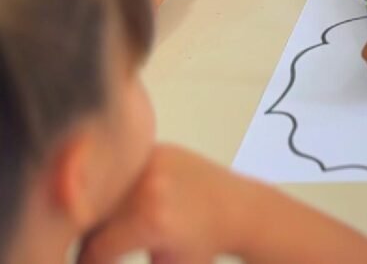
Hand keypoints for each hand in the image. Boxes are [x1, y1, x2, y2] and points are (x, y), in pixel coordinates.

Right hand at [78, 145, 244, 263]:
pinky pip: (119, 169)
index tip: (91, 263)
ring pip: (101, 191)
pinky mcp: (156, 151)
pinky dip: (114, 186)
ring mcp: (152, 164)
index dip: (89, 263)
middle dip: (90, 236)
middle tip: (100, 246)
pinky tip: (120, 201)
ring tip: (111, 226)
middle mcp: (149, 189)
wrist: (240, 211)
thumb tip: (91, 257)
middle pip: (92, 217)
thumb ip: (122, 259)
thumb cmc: (205, 246)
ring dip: (98, 210)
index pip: (95, 249)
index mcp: (150, 223)